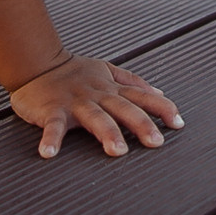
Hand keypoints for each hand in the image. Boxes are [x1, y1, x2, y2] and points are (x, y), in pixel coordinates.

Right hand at [9, 55, 181, 158]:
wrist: (36, 61)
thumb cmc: (73, 71)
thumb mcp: (107, 71)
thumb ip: (133, 82)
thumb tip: (159, 92)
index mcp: (111, 88)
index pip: (142, 97)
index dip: (162, 108)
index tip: (178, 123)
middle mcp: (97, 95)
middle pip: (124, 109)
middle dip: (141, 124)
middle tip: (156, 142)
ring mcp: (75, 102)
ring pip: (95, 117)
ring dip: (107, 132)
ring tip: (117, 151)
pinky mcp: (52, 109)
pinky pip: (53, 125)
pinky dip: (50, 138)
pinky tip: (49, 153)